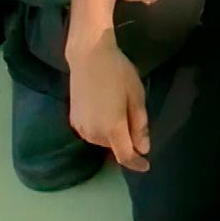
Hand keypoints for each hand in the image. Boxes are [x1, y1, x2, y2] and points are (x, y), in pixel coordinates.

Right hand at [67, 37, 149, 170]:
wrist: (88, 55)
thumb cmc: (117, 72)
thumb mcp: (137, 96)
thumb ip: (140, 125)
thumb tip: (143, 148)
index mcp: (112, 128)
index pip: (126, 156)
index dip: (137, 163)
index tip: (146, 165)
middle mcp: (94, 133)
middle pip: (115, 147)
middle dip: (125, 140)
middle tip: (131, 115)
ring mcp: (81, 128)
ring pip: (103, 141)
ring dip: (112, 134)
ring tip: (117, 109)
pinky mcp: (73, 120)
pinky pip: (92, 132)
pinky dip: (100, 128)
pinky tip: (103, 109)